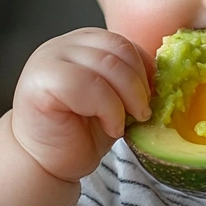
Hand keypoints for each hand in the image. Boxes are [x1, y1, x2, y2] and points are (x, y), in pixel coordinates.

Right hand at [10, 28, 151, 182]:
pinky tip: (110, 127)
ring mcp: (48, 60)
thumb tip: (164, 75)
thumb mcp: (113, 100)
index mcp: (82, 44)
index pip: (123, 42)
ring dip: (126, 99)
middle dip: (138, 84)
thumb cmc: (78, 134)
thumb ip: (127, 80)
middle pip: (116, 49)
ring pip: (105, 65)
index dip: (144, 69)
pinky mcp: (41, 82)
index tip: (152, 97)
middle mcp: (62, 45)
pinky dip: (109, 110)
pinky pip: (87, 86)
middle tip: (142, 112)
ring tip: (125, 122)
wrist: (44, 164)